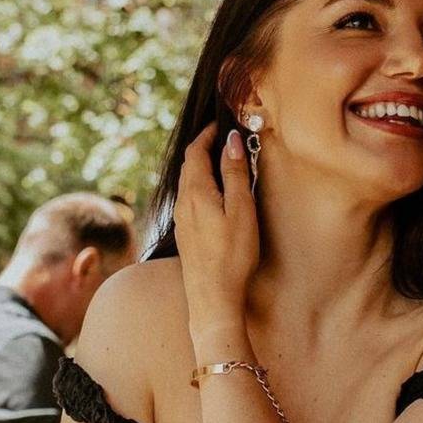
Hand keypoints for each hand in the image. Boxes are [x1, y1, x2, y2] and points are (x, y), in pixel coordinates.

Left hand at [173, 123, 259, 341]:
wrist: (212, 298)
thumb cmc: (232, 256)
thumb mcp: (241, 210)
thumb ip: (236, 174)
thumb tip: (230, 141)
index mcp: (196, 192)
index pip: (196, 152)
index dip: (207, 135)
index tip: (221, 125)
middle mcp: (183, 203)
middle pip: (189, 166)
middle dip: (204, 148)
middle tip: (223, 140)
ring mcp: (181, 220)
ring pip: (187, 183)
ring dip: (202, 168)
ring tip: (221, 164)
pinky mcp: (185, 235)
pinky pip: (189, 200)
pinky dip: (201, 187)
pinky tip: (214, 196)